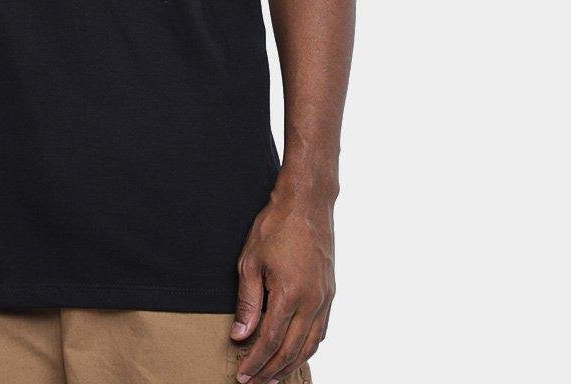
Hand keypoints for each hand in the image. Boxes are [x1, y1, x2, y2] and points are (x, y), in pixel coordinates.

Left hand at [229, 184, 335, 382]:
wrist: (307, 203)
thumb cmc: (275, 227)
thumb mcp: (250, 261)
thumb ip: (247, 302)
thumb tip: (241, 335)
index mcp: (290, 295)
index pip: (270, 341)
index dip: (255, 361)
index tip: (242, 375)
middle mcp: (312, 302)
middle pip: (291, 350)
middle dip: (270, 370)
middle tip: (253, 383)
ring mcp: (324, 299)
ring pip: (309, 345)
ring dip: (290, 365)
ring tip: (272, 377)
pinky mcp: (329, 293)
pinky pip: (321, 331)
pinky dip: (307, 348)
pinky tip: (296, 353)